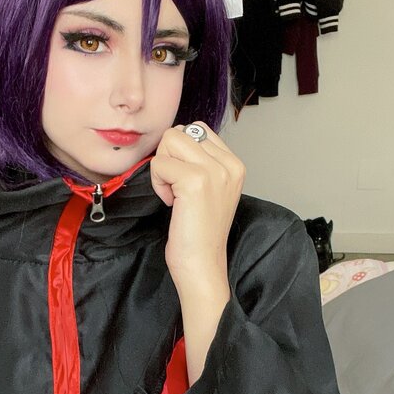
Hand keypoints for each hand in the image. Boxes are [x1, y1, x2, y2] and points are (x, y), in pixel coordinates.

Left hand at [150, 121, 245, 292]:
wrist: (202, 264)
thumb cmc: (199, 232)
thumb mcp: (210, 189)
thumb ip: (201, 161)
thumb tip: (174, 137)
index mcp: (235, 164)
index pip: (197, 129)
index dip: (180, 154)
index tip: (186, 184)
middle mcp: (229, 164)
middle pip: (181, 131)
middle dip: (168, 157)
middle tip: (177, 188)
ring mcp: (215, 171)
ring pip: (169, 141)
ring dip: (162, 168)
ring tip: (175, 194)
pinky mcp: (195, 181)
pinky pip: (159, 163)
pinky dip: (158, 183)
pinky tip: (172, 203)